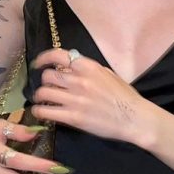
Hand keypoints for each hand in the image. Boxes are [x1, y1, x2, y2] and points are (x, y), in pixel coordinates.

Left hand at [31, 48, 148, 143]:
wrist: (134, 118)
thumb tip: (71, 66)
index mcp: (88, 67)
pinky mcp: (73, 117)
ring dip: (40, 97)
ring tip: (43, 101)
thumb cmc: (124, 96)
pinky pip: (45, 111)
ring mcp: (75, 99)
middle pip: (47, 76)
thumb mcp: (107, 74)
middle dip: (44, 82)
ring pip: (43, 93)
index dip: (43, 58)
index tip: (38, 64)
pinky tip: (42, 112)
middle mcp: (79, 80)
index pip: (57, 55)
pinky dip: (39, 111)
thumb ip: (88, 69)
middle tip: (48, 88)